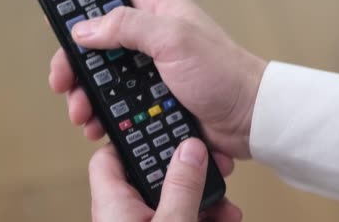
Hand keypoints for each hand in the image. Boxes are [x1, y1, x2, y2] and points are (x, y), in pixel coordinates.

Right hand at [49, 0, 266, 157]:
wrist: (250, 118)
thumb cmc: (223, 73)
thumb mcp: (174, 40)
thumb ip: (128, 27)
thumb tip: (84, 27)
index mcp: (159, 11)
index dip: (82, 6)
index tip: (58, 25)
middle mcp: (153, 38)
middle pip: (100, 43)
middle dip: (78, 65)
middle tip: (63, 83)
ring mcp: (154, 71)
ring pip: (107, 77)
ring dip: (88, 95)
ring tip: (82, 115)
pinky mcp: (157, 99)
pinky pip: (122, 104)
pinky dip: (107, 114)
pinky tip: (98, 127)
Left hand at [90, 138, 241, 220]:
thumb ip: (182, 187)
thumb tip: (190, 150)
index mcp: (114, 206)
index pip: (110, 157)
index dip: (135, 137)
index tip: (165, 126)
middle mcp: (126, 215)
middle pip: (155, 177)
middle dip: (189, 173)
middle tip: (212, 166)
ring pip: (176, 200)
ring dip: (206, 199)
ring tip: (228, 204)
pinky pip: (185, 217)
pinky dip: (209, 216)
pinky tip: (227, 217)